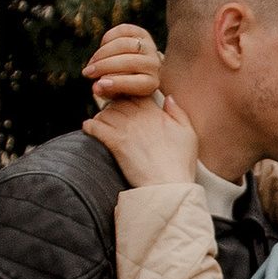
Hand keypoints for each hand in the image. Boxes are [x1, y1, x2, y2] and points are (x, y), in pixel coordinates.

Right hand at [83, 20, 165, 103]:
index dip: (117, 84)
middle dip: (103, 67)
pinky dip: (108, 38)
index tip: (98, 85)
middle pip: (128, 62)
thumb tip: (95, 88)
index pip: (136, 83)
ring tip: (91, 63)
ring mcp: (149, 46)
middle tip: (87, 72)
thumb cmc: (122, 84)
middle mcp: (154, 64)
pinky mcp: (141, 32)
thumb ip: (106, 91)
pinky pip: (122, 30)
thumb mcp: (115, 92)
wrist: (137, 68)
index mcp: (151, 83)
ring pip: (123, 45)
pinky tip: (101, 48)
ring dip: (102, 53)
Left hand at [83, 90, 201, 185]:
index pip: (137, 94)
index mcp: (156, 113)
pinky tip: (89, 128)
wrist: (169, 184)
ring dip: (101, 115)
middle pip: (119, 101)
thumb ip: (178, 112)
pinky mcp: (115, 143)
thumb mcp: (189, 133)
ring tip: (100, 122)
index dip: (129, 96)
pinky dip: (90, 125)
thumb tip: (169, 98)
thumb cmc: (180, 162)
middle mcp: (139, 117)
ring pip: (105, 112)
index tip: (126, 102)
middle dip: (113, 105)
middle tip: (110, 114)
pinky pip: (96, 127)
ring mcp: (126, 129)